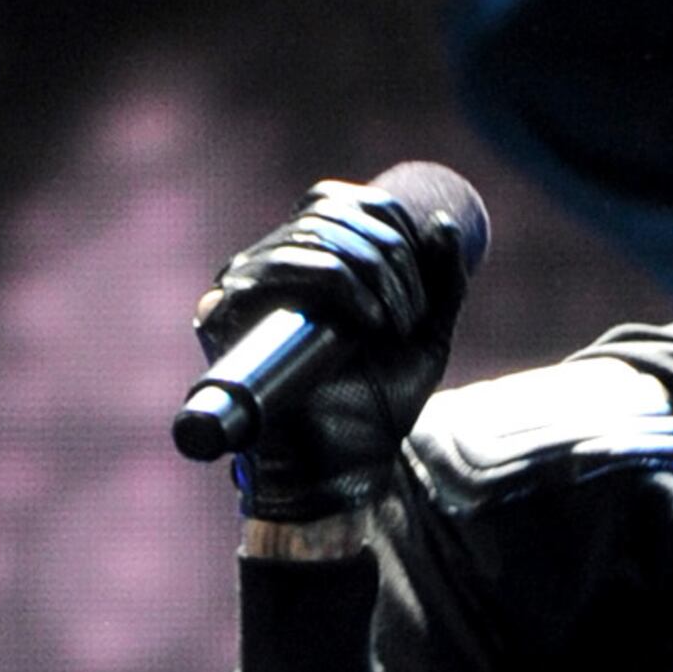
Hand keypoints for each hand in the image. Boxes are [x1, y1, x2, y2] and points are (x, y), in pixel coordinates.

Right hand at [194, 177, 473, 525]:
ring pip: (314, 234)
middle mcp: (264, 265)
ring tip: (394, 328)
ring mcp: (240, 287)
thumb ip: (441, 283)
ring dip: (372, 273)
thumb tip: (447, 222)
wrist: (341, 473)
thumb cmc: (375, 411)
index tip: (419, 290)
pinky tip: (369, 323)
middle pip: (331, 211)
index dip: (388, 222)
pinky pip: (283, 266)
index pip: (336, 199)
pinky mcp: (225, 315)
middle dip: (389, 257)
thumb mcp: (423, 339)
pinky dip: (339, 283)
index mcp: (302, 261)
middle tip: (410, 317)